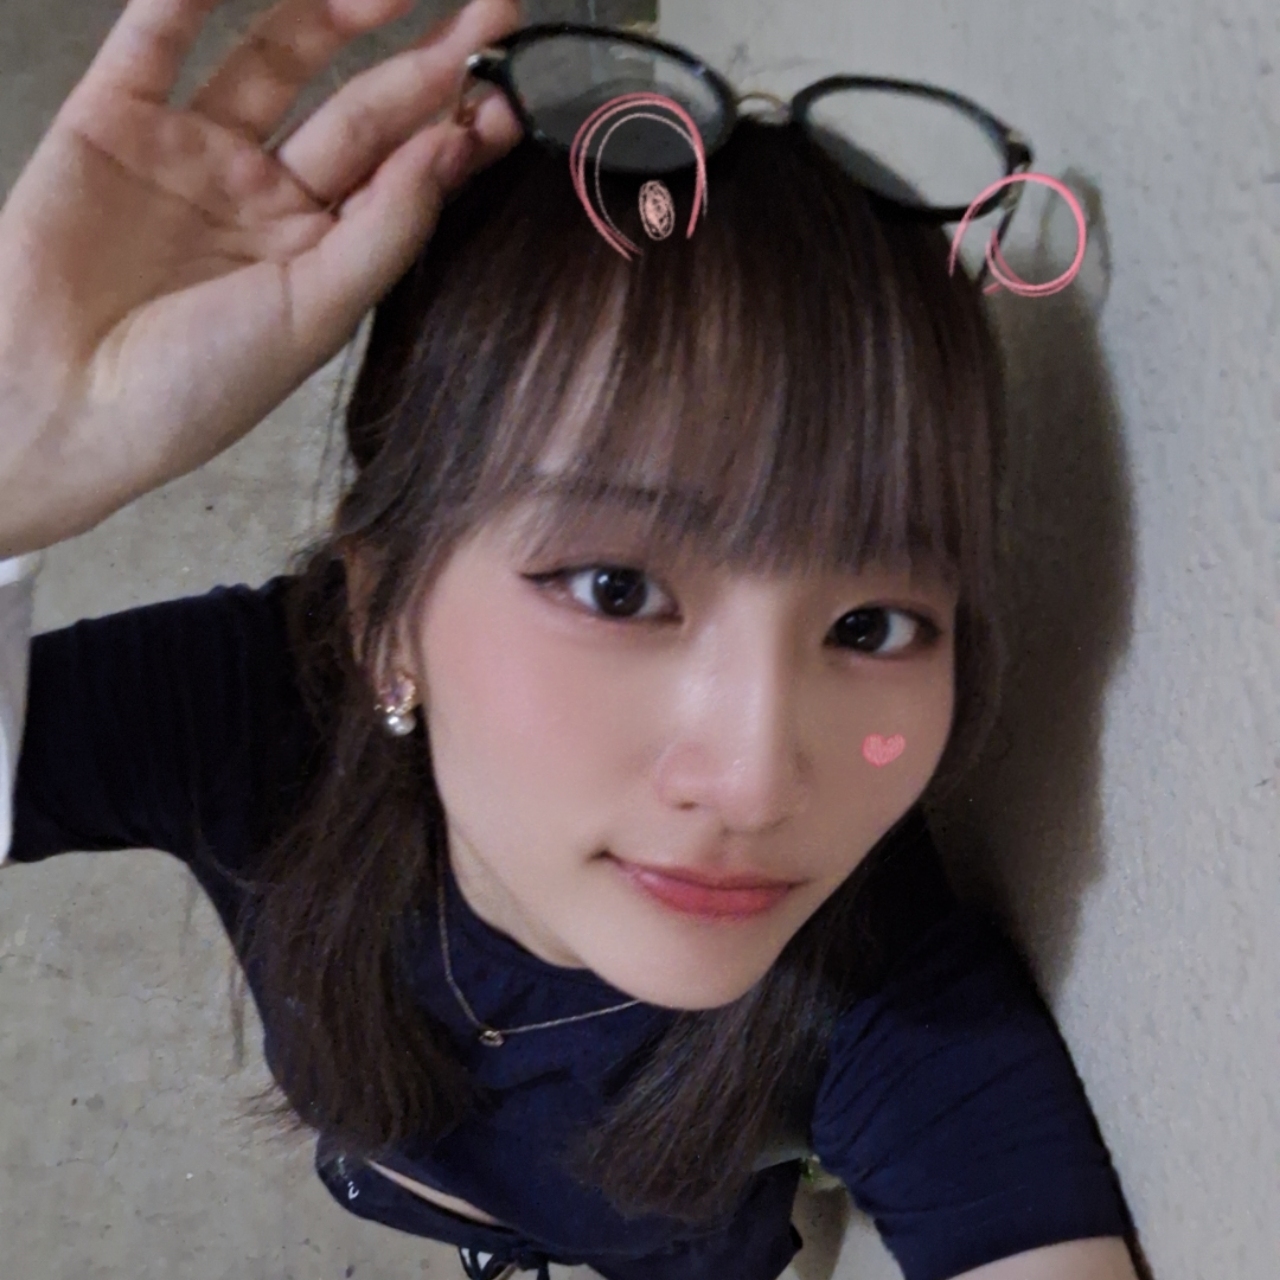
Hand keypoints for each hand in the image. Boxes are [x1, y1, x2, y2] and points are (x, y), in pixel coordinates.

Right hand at [0, 0, 522, 556]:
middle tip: (494, 9)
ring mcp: (194, 152)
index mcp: (322, 254)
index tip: (512, 85)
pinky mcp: (113, 120)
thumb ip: (386, 228)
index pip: (405, 174)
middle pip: (361, 109)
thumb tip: (457, 143)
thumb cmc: (194, 388)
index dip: (458, 127)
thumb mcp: (315, 315)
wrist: (60, 405)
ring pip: (274, 57)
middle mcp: (267, 197)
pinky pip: (156, 36)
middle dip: (426, 58)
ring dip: (332, 10)